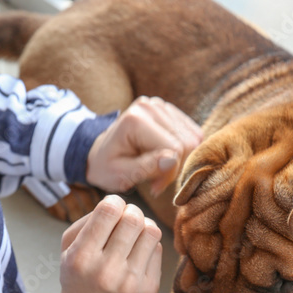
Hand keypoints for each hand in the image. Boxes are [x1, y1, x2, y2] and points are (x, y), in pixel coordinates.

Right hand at [41, 195, 162, 292]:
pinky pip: (158, 250)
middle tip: (126, 219)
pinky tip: (137, 255)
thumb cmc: (78, 278)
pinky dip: (148, 246)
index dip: (114, 201)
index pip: (108, 211)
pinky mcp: (149, 290)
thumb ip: (88, 220)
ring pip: (151, 231)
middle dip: (131, 212)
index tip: (112, 207)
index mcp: (82, 257)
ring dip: (143, 226)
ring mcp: (130, 282)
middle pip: (133, 218)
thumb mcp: (68, 249)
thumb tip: (119, 203)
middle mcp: (107, 271)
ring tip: (134, 235)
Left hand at [85, 96, 201, 195]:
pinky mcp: (169, 110)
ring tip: (158, 168)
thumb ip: (146, 168)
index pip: (175, 148)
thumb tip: (172, 159)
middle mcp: (150, 106)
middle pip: (187, 142)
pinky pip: (193, 133)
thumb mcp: (120, 175)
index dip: (170, 173)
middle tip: (156, 180)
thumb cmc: (107, 167)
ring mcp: (161, 105)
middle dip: (176, 167)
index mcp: (136, 120)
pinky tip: (163, 157)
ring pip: (193, 138)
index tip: (154, 187)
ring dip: (179, 159)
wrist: (99, 153)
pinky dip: (182, 151)